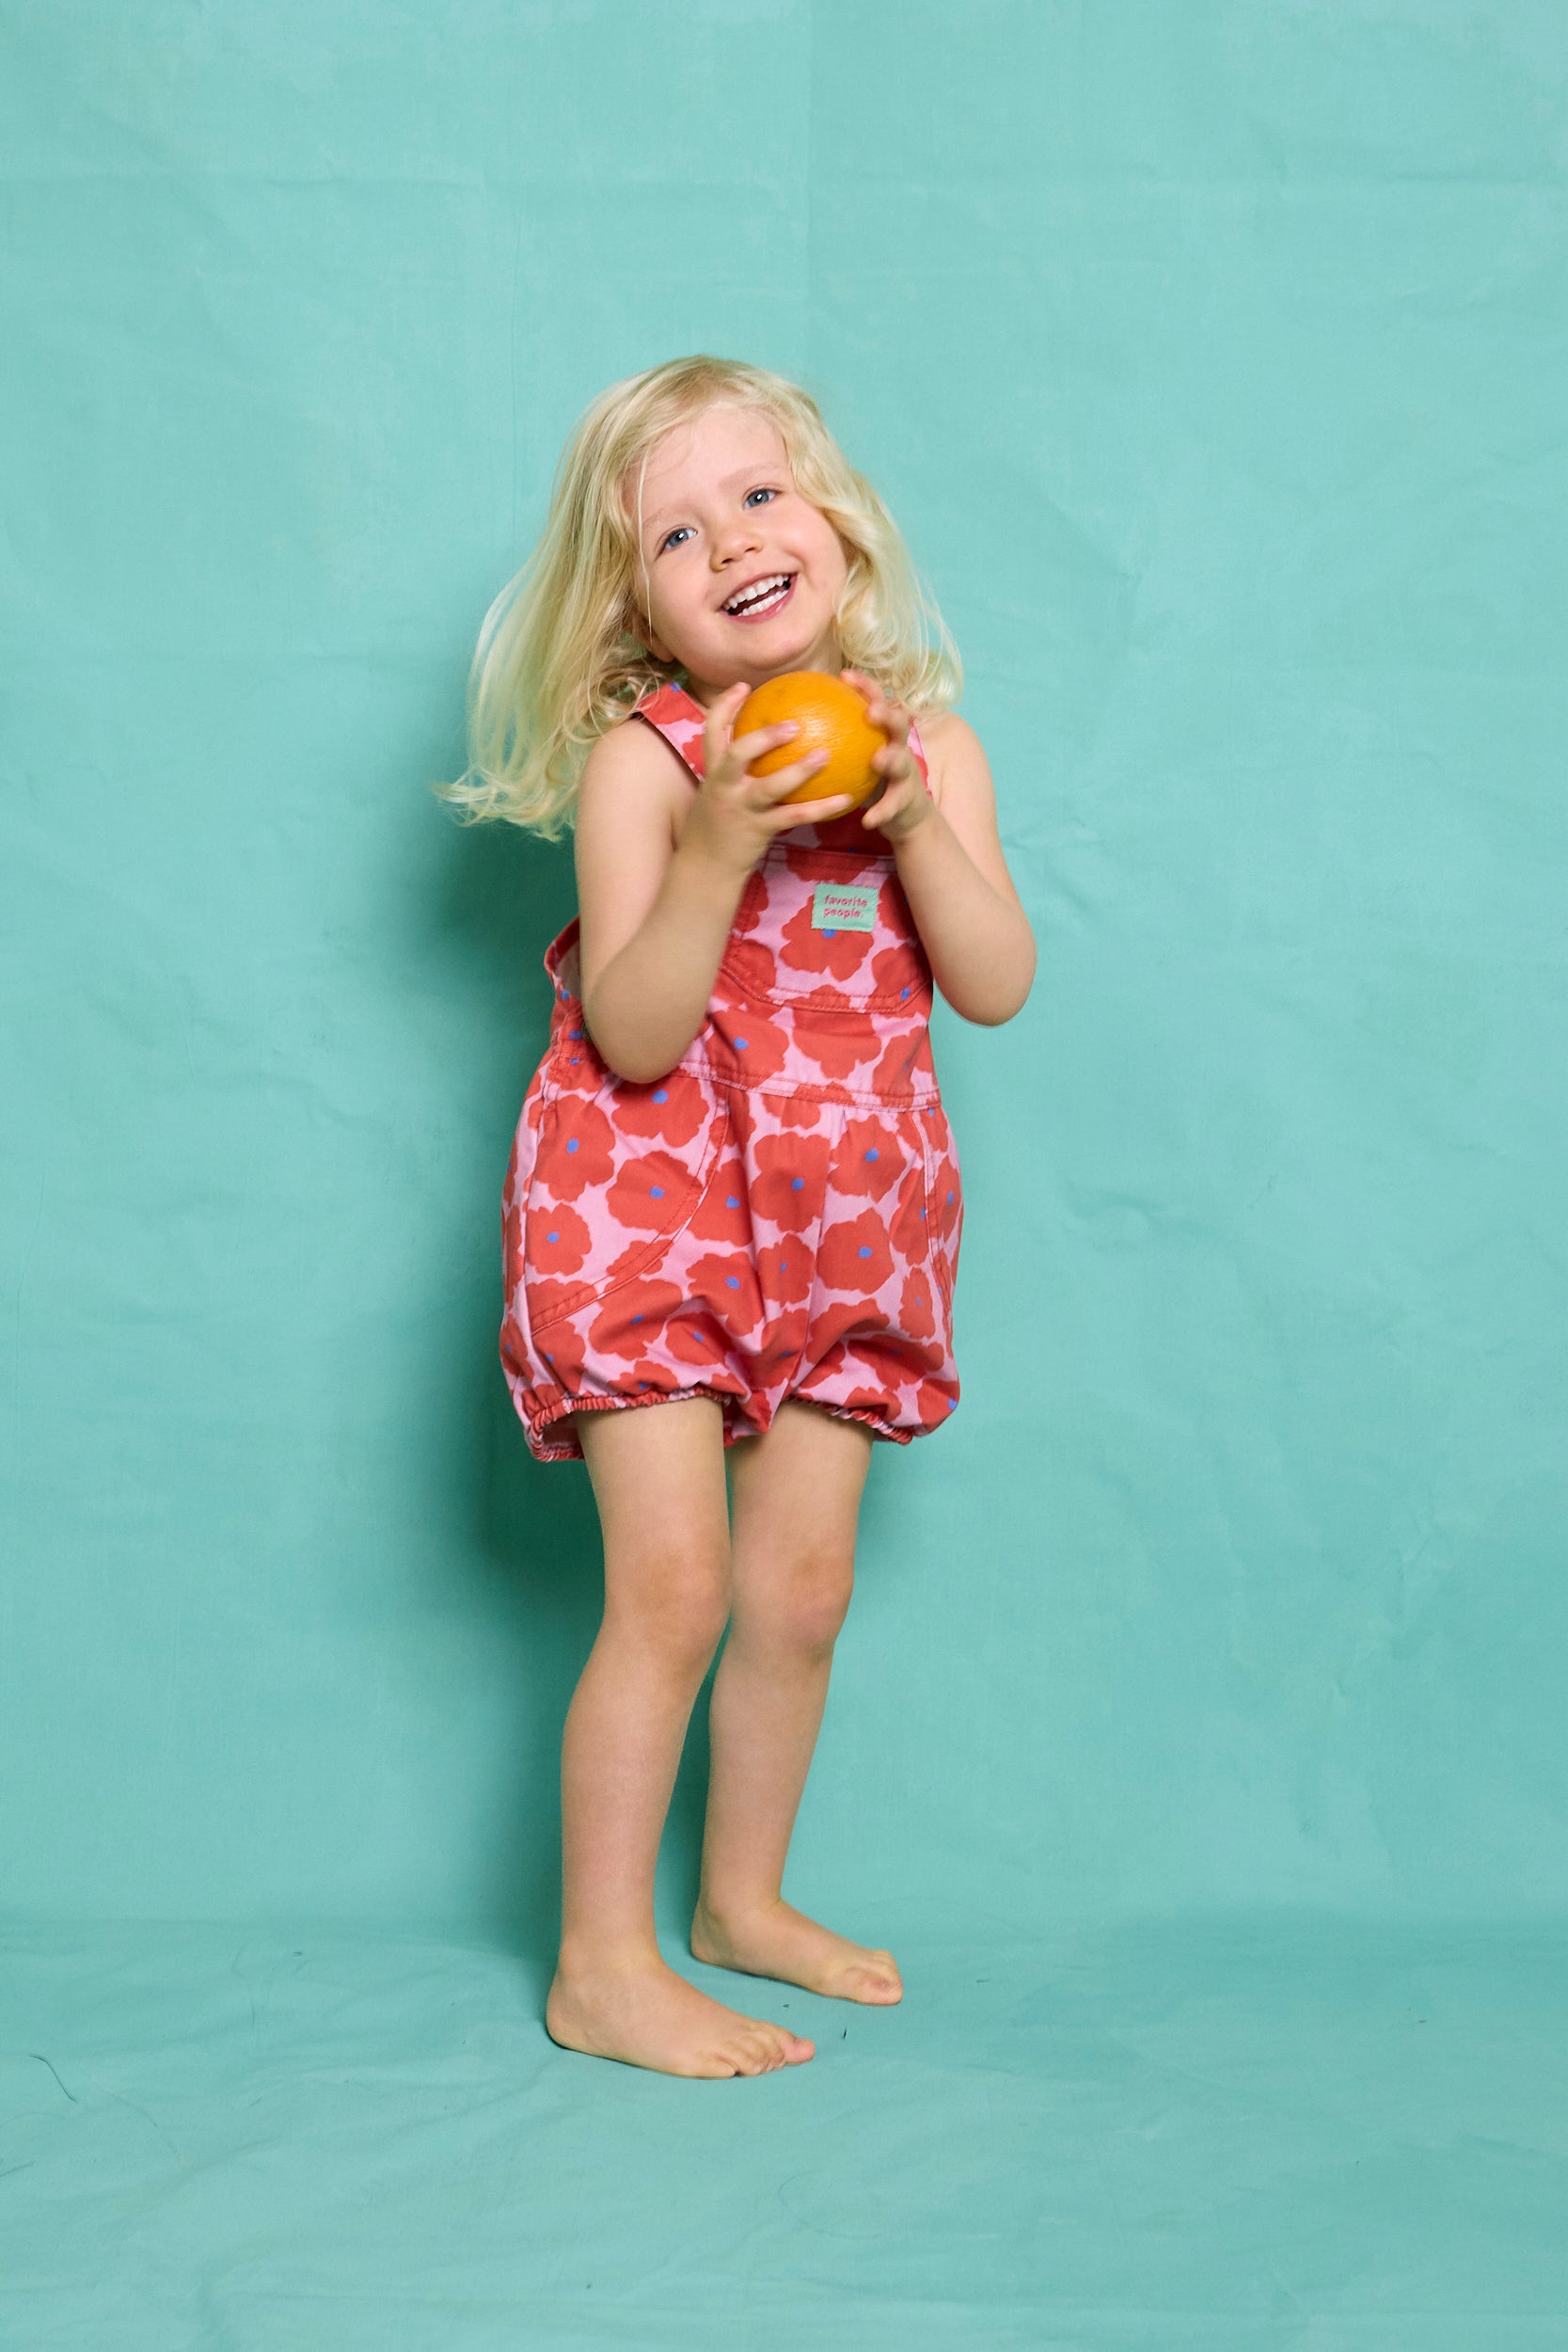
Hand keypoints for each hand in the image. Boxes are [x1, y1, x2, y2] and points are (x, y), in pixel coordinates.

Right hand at [680, 682, 856, 879]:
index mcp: (712, 772)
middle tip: (795, 723)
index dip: (725, 706)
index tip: (744, 687)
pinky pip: (795, 816)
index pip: (712, 731)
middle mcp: (723, 786)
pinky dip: (822, 807)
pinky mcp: (758, 830)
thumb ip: (733, 772)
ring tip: (826, 754)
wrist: (704, 870)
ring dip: (800, 769)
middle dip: (765, 736)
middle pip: (739, 752)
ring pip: (771, 786)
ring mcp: (740, 808)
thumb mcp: (716, 794)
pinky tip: (846, 798)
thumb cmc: (716, 829)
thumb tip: (760, 749)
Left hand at [840, 670, 933, 843]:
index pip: (878, 701)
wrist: (904, 815)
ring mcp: (906, 774)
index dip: (865, 686)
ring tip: (878, 760)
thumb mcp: (854, 757)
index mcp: (884, 735)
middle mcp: (900, 748)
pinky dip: (882, 812)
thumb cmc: (870, 780)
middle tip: (870, 712)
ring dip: (892, 759)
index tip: (844, 675)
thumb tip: (791, 721)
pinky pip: (893, 806)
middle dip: (887, 715)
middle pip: (899, 724)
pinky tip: (867, 820)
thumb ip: (832, 739)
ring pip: (903, 762)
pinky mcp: (907, 801)